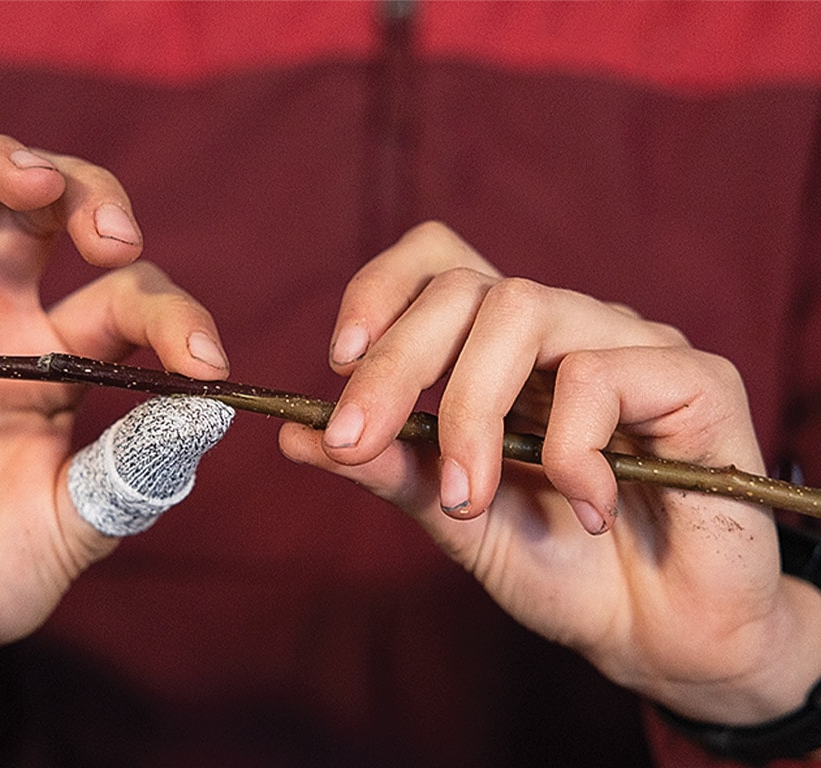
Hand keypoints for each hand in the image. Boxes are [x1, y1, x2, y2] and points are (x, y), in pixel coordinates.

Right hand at [0, 134, 228, 713]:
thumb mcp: (73, 529)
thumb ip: (136, 468)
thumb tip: (213, 410)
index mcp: (57, 362)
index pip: (126, 298)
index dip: (174, 316)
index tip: (206, 366)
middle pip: (32, 208)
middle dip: (81, 191)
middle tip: (115, 236)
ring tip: (32, 185)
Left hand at [280, 222, 820, 727]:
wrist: (663, 636)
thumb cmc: (562, 568)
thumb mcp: (456, 519)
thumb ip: (388, 469)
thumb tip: (294, 433)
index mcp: (508, 353)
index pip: (442, 265)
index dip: (382, 290)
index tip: (337, 360)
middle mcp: (568, 331)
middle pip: (470, 286)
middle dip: (396, 364)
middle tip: (354, 440)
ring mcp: (633, 345)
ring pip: (524, 310)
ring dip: (471, 408)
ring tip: (467, 495)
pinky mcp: (698, 380)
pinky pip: (604, 373)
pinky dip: (570, 450)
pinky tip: (586, 509)